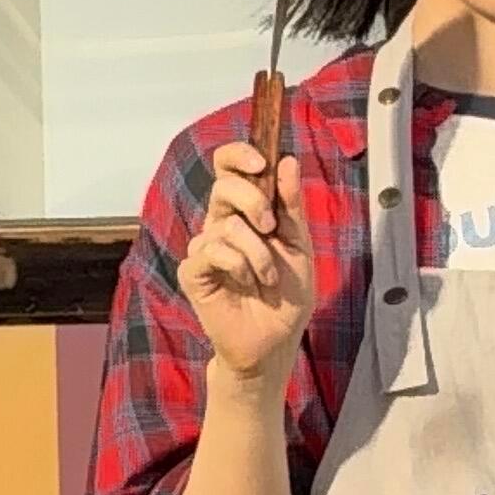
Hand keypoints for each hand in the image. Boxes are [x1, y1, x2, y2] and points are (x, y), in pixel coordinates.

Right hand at [179, 141, 316, 382]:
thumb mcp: (300, 245)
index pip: (228, 167)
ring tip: (267, 277)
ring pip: (225, 224)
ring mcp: (205, 247)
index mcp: (246, 211)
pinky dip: (238, 266)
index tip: (260, 162)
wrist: (275, 340)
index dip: (238, 155)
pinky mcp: (194, 272)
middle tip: (271, 226)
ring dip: (257, 252)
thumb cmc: (286, 295)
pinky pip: (212, 251)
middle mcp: (221, 223)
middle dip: (253, 200)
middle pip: (223, 186)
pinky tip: (247, 283)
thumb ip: (292, 205)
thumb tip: (287, 161)